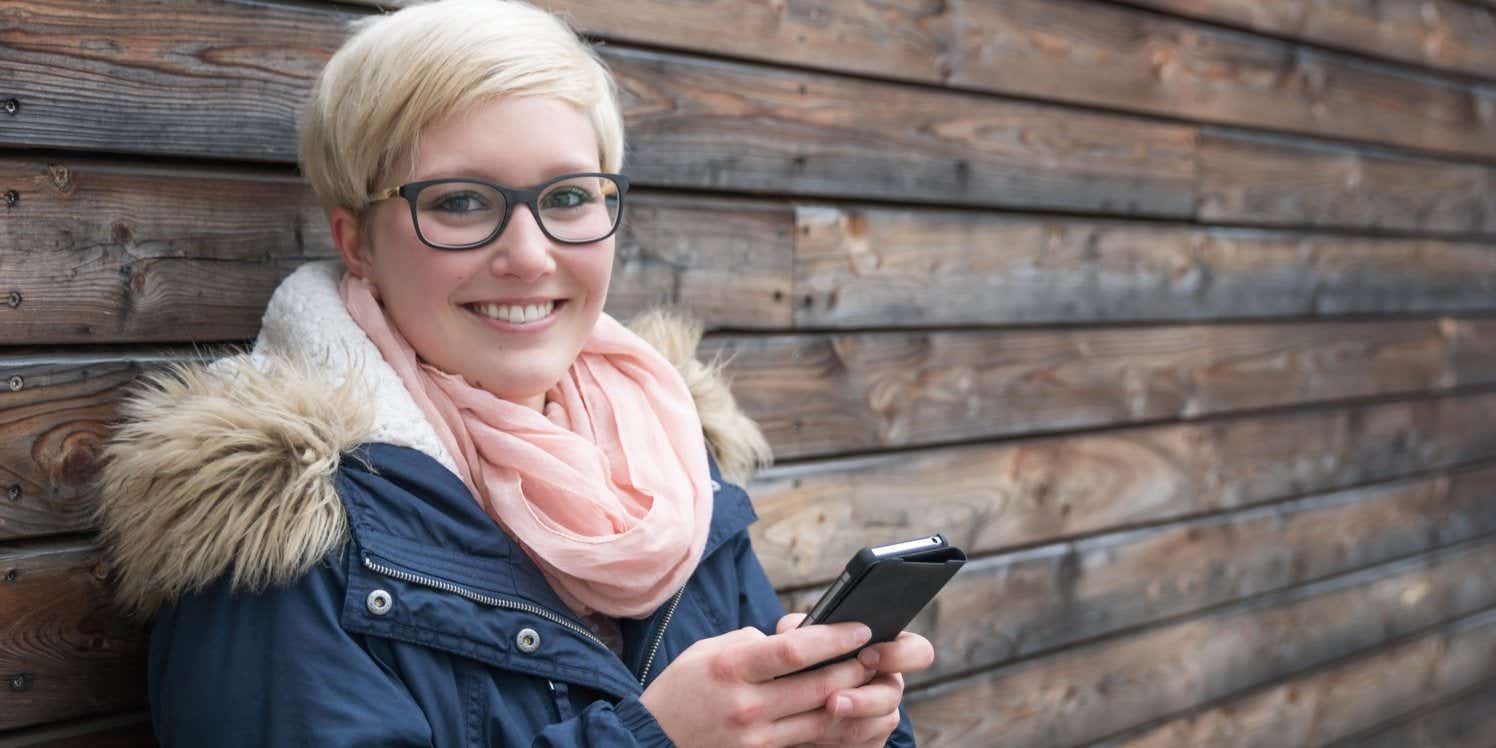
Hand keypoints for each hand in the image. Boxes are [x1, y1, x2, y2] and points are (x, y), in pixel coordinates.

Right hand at [639, 621, 876, 747]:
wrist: (652, 741)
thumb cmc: (681, 689)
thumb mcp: (707, 652)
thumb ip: (751, 644)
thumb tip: (794, 640)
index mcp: (731, 667)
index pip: (796, 650)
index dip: (835, 638)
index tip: (860, 628)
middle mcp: (746, 705)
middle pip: (817, 686)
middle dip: (854, 668)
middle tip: (876, 654)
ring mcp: (754, 738)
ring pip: (820, 718)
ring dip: (850, 698)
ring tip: (867, 680)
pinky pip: (805, 740)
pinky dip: (828, 724)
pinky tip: (842, 709)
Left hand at [775, 613, 933, 746]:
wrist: (790, 703)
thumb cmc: (803, 660)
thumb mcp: (803, 638)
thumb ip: (806, 629)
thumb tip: (799, 630)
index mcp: (885, 652)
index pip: (916, 651)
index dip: (899, 654)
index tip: (867, 655)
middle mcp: (888, 685)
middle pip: (894, 694)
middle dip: (864, 699)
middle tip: (835, 699)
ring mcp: (881, 717)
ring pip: (877, 724)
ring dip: (847, 721)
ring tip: (824, 712)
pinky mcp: (869, 743)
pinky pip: (860, 744)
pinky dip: (833, 740)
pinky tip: (811, 733)